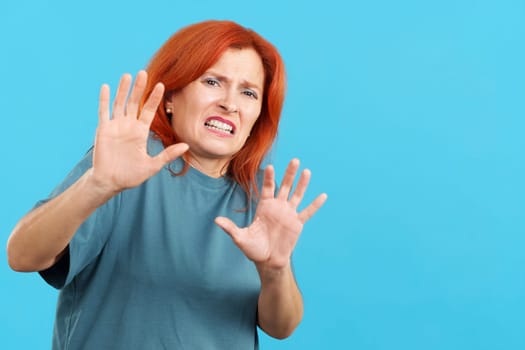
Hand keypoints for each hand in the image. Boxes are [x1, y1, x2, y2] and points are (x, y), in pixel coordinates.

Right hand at [91, 71, 187, 194]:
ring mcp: (115, 126)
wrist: (111, 182)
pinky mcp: (103, 130)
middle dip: (139, 88)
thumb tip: (186, 146)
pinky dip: (104, 100)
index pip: (149, 111)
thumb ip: (168, 154)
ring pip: (119, 103)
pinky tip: (106, 87)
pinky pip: (104, 112)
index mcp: (140, 132)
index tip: (161, 85)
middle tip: (144, 72)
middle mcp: (128, 126)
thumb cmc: (131, 175)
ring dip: (123, 90)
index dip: (154, 98)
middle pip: (134, 102)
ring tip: (128, 75)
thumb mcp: (153, 165)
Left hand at [215, 159, 326, 270]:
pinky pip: (307, 212)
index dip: (268, 177)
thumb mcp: (241, 238)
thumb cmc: (254, 249)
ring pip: (297, 195)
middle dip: (289, 174)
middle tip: (294, 160)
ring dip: (302, 184)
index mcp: (264, 206)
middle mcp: (277, 207)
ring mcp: (288, 214)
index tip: (270, 166)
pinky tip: (323, 196)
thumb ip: (230, 228)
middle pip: (284, 186)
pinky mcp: (297, 223)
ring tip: (307, 171)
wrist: (268, 261)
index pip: (267, 188)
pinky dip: (315, 205)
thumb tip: (215, 220)